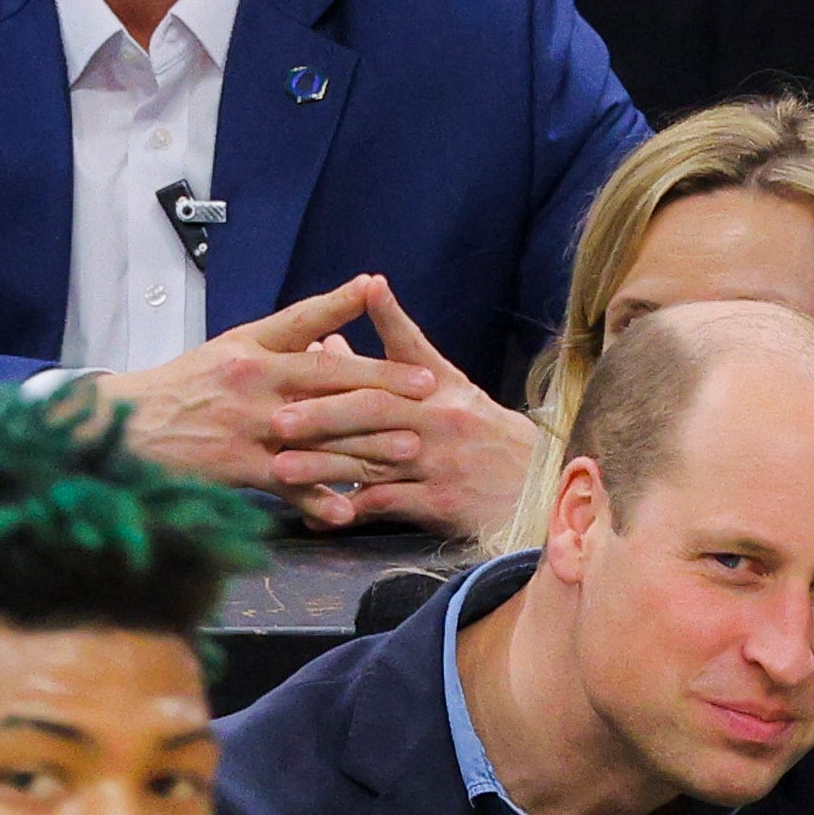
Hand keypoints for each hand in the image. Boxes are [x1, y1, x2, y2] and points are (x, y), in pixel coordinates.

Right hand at [93, 276, 436, 515]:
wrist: (130, 422)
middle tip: (430, 406)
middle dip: (384, 398)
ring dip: (365, 446)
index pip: (326, 351)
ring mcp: (246, 429)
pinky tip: (347, 510)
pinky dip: (315, 497)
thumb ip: (299, 324)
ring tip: (407, 453)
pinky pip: (284, 484)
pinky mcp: (234, 467)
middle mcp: (255, 387)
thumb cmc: (193, 382)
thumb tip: (360, 289)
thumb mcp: (240, 343)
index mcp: (258, 353)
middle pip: (329, 391)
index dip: (376, 362)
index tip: (422, 371)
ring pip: (314, 437)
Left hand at [267, 277, 539, 537]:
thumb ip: (401, 340)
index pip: (389, 369)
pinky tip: (316, 516)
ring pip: (374, 464)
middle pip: (375, 415)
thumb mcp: (448, 379)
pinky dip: (349, 512)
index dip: (348, 362)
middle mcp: (438, 423)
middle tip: (278, 420)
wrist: (534, 481)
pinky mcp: (439, 505)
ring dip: (324, 469)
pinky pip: (387, 509)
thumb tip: (359, 298)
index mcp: (436, 389)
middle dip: (323, 416)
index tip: (305, 354)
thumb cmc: (480, 426)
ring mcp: (437, 466)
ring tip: (281, 470)